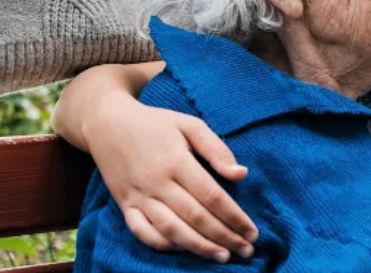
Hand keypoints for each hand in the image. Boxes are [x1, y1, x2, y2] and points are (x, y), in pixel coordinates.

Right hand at [85, 97, 258, 262]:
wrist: (108, 123)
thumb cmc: (156, 123)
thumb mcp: (190, 125)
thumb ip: (217, 149)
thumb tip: (241, 174)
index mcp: (176, 161)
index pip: (212, 196)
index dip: (234, 217)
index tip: (252, 231)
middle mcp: (157, 182)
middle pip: (195, 217)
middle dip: (224, 237)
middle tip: (247, 250)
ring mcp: (138, 196)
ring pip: (171, 230)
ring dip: (199, 247)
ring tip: (223, 256)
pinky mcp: (124, 205)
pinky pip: (142, 232)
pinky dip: (163, 245)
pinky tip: (185, 249)